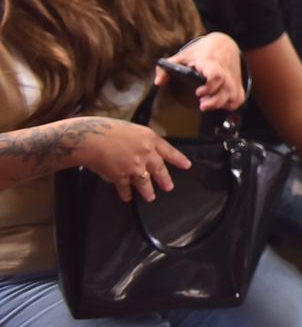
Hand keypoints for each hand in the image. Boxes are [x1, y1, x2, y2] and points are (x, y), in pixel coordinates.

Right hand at [69, 116, 192, 202]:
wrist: (90, 138)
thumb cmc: (107, 129)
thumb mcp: (132, 129)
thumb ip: (142, 141)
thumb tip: (146, 151)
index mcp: (150, 138)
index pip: (169, 151)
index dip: (179, 159)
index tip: (186, 165)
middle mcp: (146, 153)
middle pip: (160, 170)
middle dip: (165, 180)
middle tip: (169, 187)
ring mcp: (134, 166)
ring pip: (145, 182)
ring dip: (148, 191)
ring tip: (150, 197)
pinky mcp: (121, 177)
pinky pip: (126, 188)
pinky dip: (126, 193)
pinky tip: (127, 197)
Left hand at [156, 33, 245, 111]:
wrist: (224, 43)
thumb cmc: (202, 51)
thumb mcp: (183, 55)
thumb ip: (167, 68)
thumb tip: (158, 82)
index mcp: (210, 63)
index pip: (216, 75)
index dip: (209, 87)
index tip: (198, 92)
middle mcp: (224, 71)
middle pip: (225, 89)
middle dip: (214, 101)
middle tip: (202, 104)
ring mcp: (232, 77)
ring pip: (233, 95)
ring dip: (221, 104)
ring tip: (208, 104)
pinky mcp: (237, 82)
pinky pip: (238, 98)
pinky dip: (231, 104)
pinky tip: (220, 103)